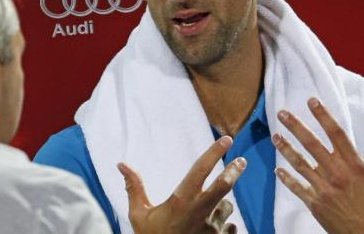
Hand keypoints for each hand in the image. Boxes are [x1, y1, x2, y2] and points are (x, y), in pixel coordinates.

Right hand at [117, 136, 245, 233]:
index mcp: (180, 202)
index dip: (214, 152)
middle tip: (241, 161)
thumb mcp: (139, 216)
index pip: (200, 170)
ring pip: (227, 208)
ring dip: (221, 207)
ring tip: (206, 214)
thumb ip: (134, 188)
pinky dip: (224, 227)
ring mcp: (212, 229)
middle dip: (235, 170)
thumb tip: (121, 164)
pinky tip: (211, 231)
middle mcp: (200, 213)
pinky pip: (230, 228)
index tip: (226, 140)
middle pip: (225, 185)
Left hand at [272, 98, 363, 233]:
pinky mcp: (315, 203)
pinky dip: (286, 178)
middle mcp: (337, 174)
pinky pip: (297, 187)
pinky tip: (277, 168)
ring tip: (275, 136)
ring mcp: (324, 189)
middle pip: (312, 145)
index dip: (324, 116)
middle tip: (282, 113)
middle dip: (296, 127)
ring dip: (286, 148)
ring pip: (300, 164)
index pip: (337, 134)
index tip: (312, 101)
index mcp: (355, 165)